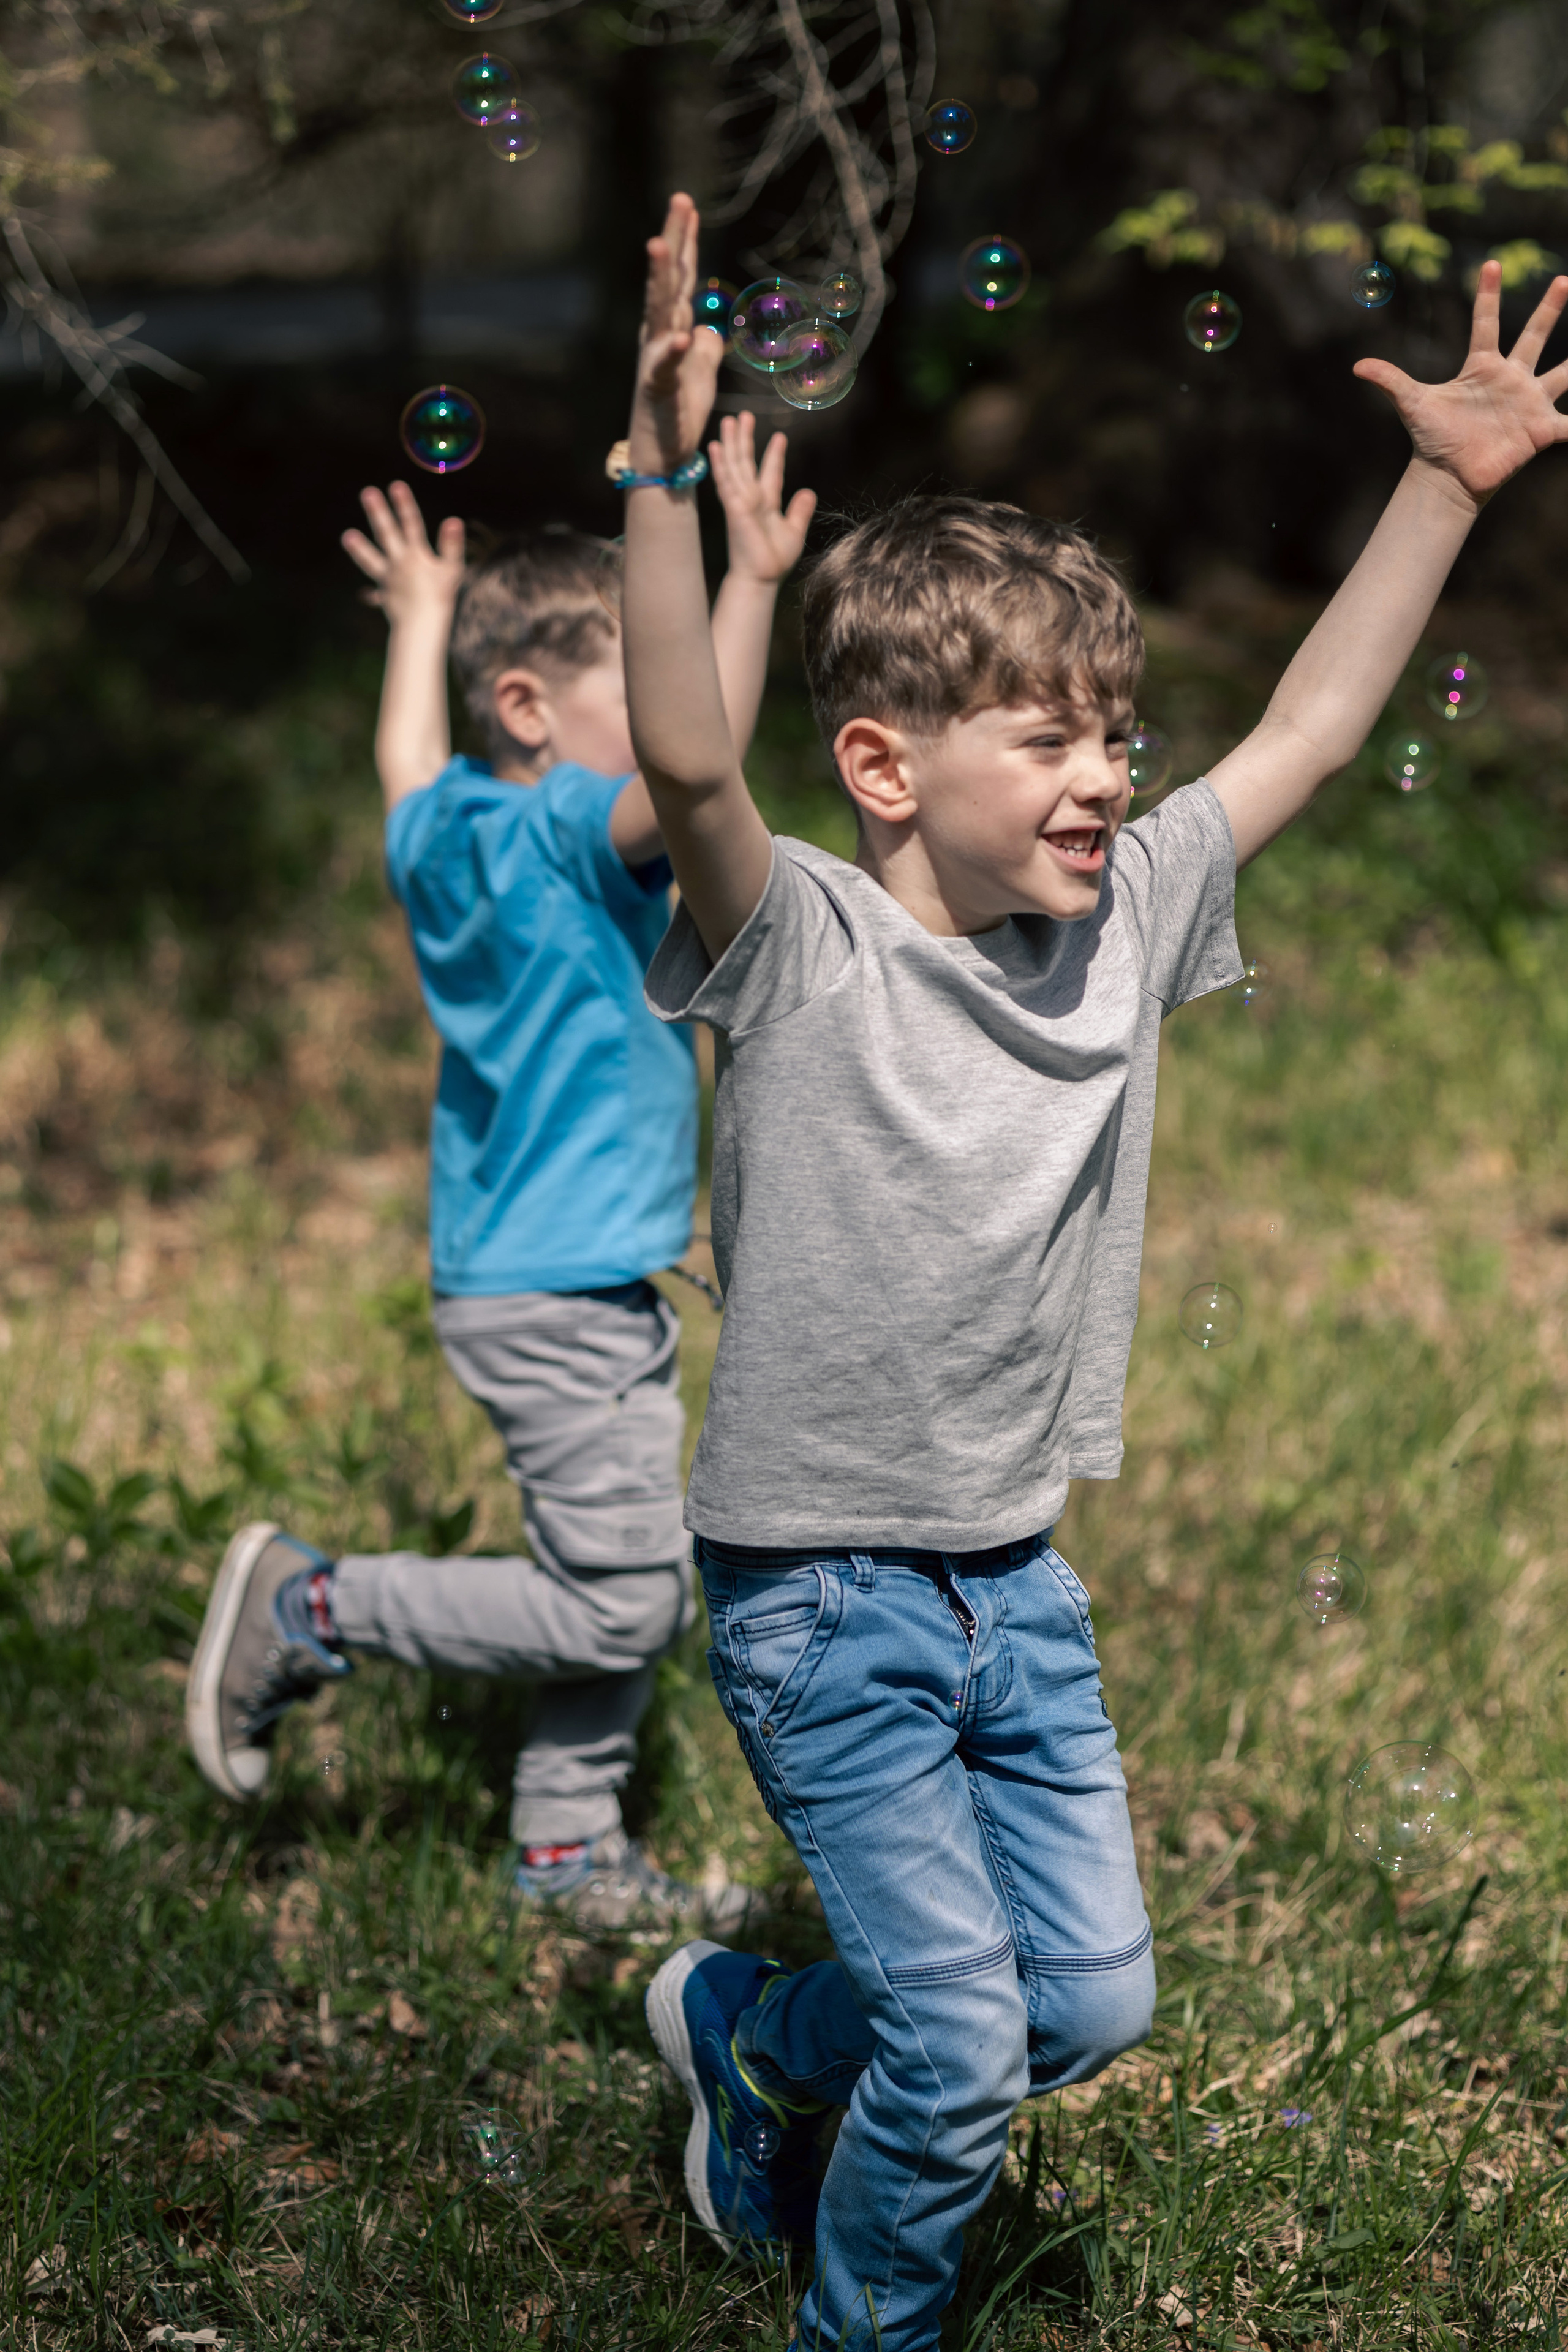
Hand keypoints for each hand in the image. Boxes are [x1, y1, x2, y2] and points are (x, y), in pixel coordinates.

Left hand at [341, 482, 464, 626]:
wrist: (421, 627)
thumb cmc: (441, 598)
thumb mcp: (452, 571)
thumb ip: (451, 546)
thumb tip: (454, 520)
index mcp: (416, 555)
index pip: (411, 524)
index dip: (404, 505)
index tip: (395, 486)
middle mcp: (399, 563)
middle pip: (386, 533)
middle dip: (378, 512)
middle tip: (367, 493)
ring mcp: (389, 579)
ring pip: (372, 560)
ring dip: (360, 548)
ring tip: (347, 537)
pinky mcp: (386, 597)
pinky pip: (377, 595)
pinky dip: (373, 596)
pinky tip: (366, 596)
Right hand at [629, 190, 724, 473]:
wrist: (663, 450)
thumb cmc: (680, 409)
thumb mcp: (701, 370)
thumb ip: (705, 345)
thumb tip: (709, 329)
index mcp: (671, 326)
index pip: (681, 276)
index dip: (685, 241)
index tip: (687, 205)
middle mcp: (658, 333)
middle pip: (668, 279)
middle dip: (673, 239)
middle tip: (679, 201)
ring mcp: (655, 357)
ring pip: (658, 311)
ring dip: (659, 279)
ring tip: (659, 246)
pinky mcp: (658, 387)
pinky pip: (665, 367)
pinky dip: (673, 352)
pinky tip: (681, 336)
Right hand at [710, 411, 817, 583]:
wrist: (760, 579)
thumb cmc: (773, 560)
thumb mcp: (794, 531)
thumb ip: (800, 511)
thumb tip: (809, 493)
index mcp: (766, 503)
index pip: (770, 473)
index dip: (774, 455)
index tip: (779, 436)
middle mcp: (751, 499)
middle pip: (747, 463)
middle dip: (745, 439)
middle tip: (744, 415)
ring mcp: (740, 501)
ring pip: (735, 465)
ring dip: (731, 443)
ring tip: (730, 420)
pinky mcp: (733, 507)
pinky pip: (725, 481)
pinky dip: (720, 463)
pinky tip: (715, 447)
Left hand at [1354, 260, 1567, 506]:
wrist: (1448, 477)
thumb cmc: (1433, 439)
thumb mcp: (1413, 405)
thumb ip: (1391, 381)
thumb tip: (1358, 366)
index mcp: (1482, 368)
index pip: (1486, 323)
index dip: (1487, 295)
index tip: (1491, 264)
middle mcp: (1510, 379)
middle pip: (1533, 337)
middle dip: (1548, 309)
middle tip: (1562, 280)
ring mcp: (1529, 403)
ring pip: (1563, 374)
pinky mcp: (1541, 430)